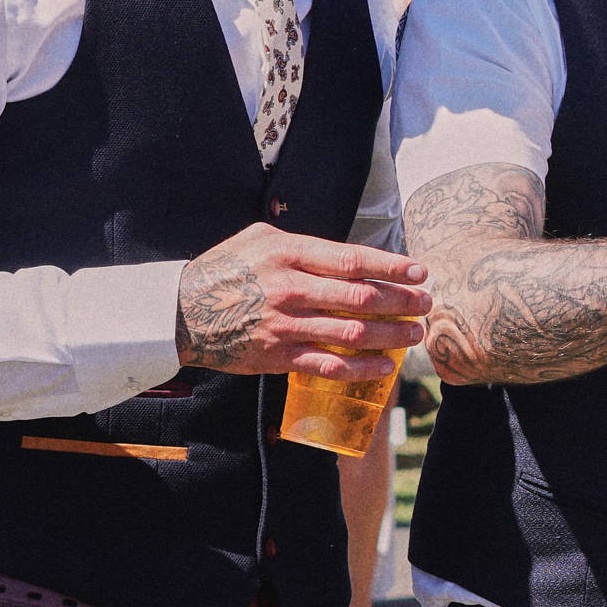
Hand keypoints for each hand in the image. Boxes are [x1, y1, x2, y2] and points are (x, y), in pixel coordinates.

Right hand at [175, 225, 431, 379]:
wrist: (179, 311)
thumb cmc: (225, 269)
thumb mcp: (260, 239)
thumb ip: (305, 244)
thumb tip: (350, 253)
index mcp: (288, 254)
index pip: (352, 260)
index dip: (392, 267)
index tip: (420, 272)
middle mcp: (290, 288)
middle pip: (361, 297)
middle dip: (402, 302)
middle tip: (426, 304)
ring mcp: (285, 325)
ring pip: (352, 333)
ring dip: (391, 334)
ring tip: (414, 333)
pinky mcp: (278, 356)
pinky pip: (329, 364)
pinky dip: (362, 367)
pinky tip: (386, 365)